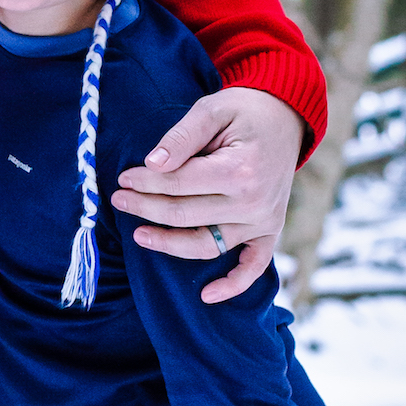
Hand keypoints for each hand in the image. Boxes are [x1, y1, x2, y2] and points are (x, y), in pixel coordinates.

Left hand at [110, 86, 301, 302]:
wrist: (285, 118)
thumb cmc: (243, 111)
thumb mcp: (211, 110)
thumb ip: (181, 137)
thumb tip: (151, 164)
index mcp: (240, 170)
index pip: (178, 184)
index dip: (145, 181)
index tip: (124, 176)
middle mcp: (254, 202)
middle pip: (185, 215)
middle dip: (146, 207)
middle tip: (119, 199)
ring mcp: (263, 221)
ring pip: (206, 245)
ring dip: (169, 245)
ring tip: (138, 235)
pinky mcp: (269, 231)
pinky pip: (253, 267)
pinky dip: (233, 285)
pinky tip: (206, 296)